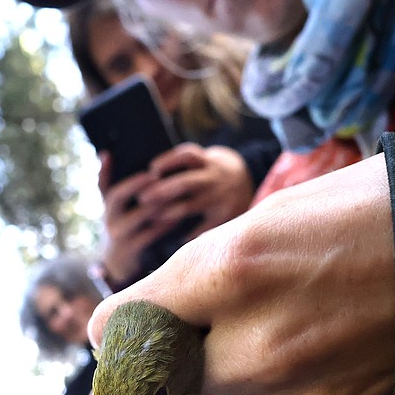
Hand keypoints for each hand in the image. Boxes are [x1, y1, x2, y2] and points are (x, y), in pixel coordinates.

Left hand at [89, 153, 394, 394]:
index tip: (124, 331)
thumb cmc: (379, 210)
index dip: (118, 332)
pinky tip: (287, 369)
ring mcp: (295, 393)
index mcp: (231, 268)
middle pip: (157, 393)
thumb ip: (204, 270)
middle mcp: (253, 344)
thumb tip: (153, 311)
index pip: (126, 325)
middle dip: (151, 381)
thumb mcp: (275, 214)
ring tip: (232, 361)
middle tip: (159, 366)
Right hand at [97, 153, 184, 285]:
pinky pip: (148, 235)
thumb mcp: (117, 207)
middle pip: (117, 196)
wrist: (119, 264)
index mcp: (107, 204)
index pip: (102, 183)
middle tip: (156, 175)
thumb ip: (114, 184)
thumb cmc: (124, 227)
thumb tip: (107, 153)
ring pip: (136, 216)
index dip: (107, 171)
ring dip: (155, 204)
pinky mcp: (130, 249)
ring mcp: (118, 234)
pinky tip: (177, 217)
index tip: (124, 160)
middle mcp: (108, 217)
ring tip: (173, 193)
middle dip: (136, 184)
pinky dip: (163, 225)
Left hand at [140, 143, 254, 238]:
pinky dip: (190, 233)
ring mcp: (221, 197)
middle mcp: (215, 177)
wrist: (252, 181)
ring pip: (192, 205)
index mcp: (208, 161)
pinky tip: (176, 239)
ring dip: (171, 212)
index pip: (187, 155)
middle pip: (186, 181)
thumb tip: (150, 175)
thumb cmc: (216, 171)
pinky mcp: (227, 215)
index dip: (168, 161)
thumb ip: (187, 164)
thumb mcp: (207, 159)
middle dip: (163, 190)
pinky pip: (205, 227)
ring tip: (153, 219)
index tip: (151, 169)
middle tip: (142, 198)